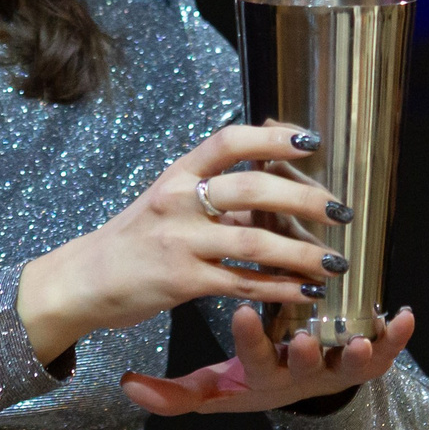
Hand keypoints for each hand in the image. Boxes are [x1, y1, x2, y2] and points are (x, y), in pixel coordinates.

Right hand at [17, 124, 350, 362]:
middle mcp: (179, 201)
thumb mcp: (170, 199)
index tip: (312, 140)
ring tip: (337, 262)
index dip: (273, 137)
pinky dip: (280, 288)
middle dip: (304, 200)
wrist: (86, 279)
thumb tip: (275, 174)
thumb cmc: (138, 236)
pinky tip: (307, 292)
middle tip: (341, 212)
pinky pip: (242, 284)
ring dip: (302, 254)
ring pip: (254, 243)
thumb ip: (216, 189)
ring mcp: (179, 241)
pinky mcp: (182, 282)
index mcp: (179, 173)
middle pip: (252, 190)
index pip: (229, 141)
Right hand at [121, 307, 416, 415]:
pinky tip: (403, 316)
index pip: (251, 359)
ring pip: (349, 367)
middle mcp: (300, 375)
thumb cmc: (252, 377)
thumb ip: (175, 391)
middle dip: (305, 355)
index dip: (248, 340)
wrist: (303, 390)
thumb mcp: (213, 387)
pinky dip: (397, 338)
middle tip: (306, 338)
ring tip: (363, 337)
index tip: (242, 312)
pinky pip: (387, 354)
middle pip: (303, 367)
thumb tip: (127, 386)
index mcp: (261, 376)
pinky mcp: (367, 363)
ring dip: (358, 355)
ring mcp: (335, 370)